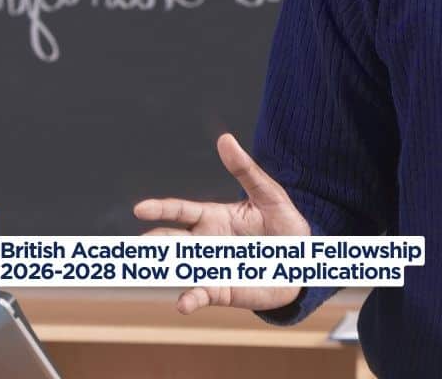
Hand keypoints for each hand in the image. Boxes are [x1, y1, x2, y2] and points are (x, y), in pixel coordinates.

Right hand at [133, 133, 310, 314]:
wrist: (303, 259)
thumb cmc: (283, 222)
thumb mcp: (269, 194)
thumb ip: (246, 170)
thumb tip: (225, 139)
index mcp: (212, 216)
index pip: (180, 212)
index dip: (160, 209)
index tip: (140, 208)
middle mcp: (205, 242)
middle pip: (170, 241)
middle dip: (152, 243)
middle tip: (138, 246)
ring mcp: (210, 266)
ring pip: (178, 268)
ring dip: (162, 271)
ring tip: (148, 273)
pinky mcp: (221, 290)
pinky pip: (199, 294)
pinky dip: (189, 299)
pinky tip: (183, 302)